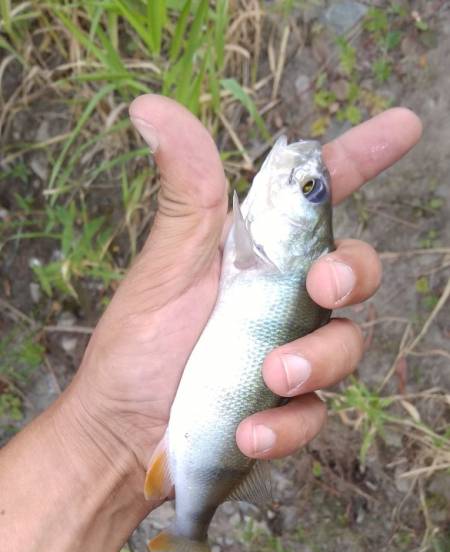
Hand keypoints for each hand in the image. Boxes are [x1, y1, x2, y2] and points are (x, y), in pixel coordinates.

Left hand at [64, 96, 421, 496]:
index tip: (402, 126)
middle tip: (323, 287)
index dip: (363, 158)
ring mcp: (290, 354)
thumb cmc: (138, 349)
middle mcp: (282, 299)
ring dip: (317, 361)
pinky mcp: (287, 410)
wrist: (121, 435)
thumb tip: (153, 109)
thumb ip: (184, 195)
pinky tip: (249, 432)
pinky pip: (315, 414)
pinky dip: (287, 425)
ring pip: (348, 345)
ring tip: (271, 378)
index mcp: (256, 254)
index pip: (318, 199)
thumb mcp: (163, 269)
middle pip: (355, 271)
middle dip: (353, 273)